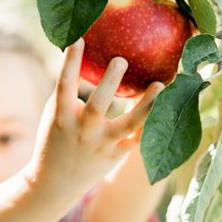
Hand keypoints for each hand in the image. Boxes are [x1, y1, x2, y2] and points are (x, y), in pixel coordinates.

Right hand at [24, 38, 163, 199]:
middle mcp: (81, 131)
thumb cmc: (56, 138)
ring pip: (126, 125)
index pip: (64, 85)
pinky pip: (137, 140)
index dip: (70, 62)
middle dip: (109, 83)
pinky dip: (151, 126)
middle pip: (97, 107)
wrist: (54, 182)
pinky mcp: (114, 156)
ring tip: (160, 85)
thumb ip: (69, 92)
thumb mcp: (54, 115)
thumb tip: (89, 58)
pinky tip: (167, 108)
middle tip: (121, 59)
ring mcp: (100, 145)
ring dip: (145, 105)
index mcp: (61, 117)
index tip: (78, 39)